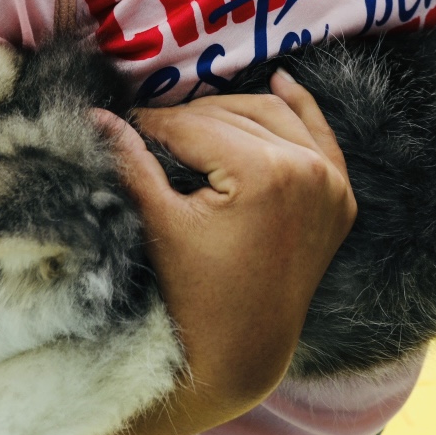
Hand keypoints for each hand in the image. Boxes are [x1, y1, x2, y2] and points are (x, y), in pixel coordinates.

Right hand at [103, 71, 354, 412]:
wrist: (241, 351)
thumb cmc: (193, 293)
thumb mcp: (158, 223)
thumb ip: (130, 162)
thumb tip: (94, 113)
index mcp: (265, 173)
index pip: (195, 126)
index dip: (152, 124)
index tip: (124, 122)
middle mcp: (308, 170)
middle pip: (234, 116)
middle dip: (189, 119)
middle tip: (152, 127)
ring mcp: (331, 185)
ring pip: (276, 117)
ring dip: (235, 111)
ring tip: (197, 112)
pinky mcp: (341, 198)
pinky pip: (319, 137)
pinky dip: (300, 110)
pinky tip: (280, 83)